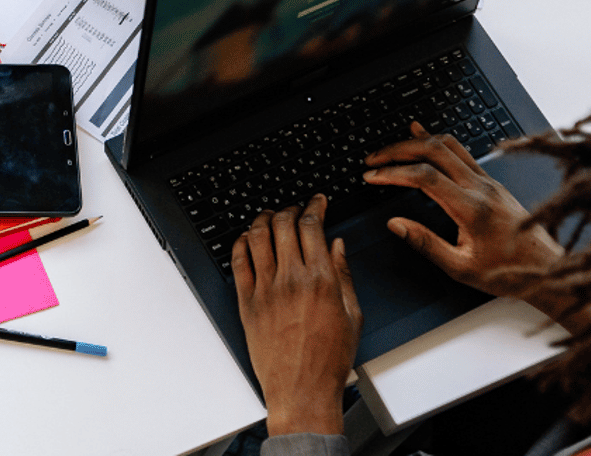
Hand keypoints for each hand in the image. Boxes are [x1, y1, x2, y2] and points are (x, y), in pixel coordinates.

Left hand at [232, 196, 360, 436]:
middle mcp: (291, 280)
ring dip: (263, 219)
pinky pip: (238, 262)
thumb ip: (343, 275)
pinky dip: (242, 243)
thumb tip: (336, 245)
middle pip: (283, 225)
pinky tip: (248, 238)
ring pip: (258, 237)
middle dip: (290, 209)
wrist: (302, 389)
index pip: (312, 226)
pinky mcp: (246, 302)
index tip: (316, 201)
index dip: (314, 206)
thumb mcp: (352, 314)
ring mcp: (265, 289)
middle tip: (294, 207)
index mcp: (321, 280)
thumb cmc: (329, 359)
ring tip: (269, 215)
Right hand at [363, 123, 571, 319]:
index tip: (372, 177)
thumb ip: (425, 244)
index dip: (393, 173)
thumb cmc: (508, 272)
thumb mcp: (461, 268)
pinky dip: (437, 142)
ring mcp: (489, 182)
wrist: (548, 270)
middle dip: (398, 150)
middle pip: (434, 151)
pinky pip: (461, 152)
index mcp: (472, 208)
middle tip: (374, 159)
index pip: (424, 177)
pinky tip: (424, 135)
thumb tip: (395, 224)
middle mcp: (482, 188)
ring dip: (416, 142)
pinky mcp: (492, 182)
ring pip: (449, 145)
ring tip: (391, 148)